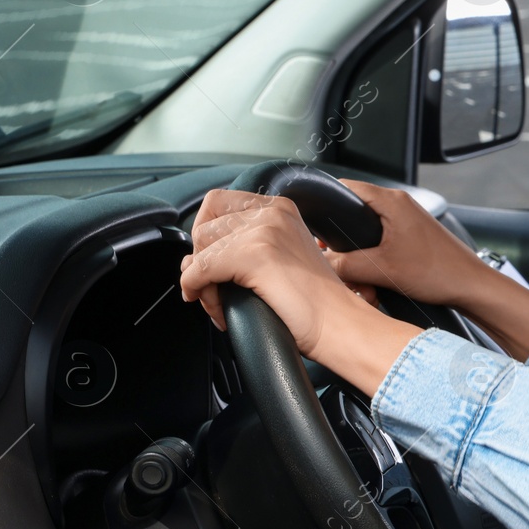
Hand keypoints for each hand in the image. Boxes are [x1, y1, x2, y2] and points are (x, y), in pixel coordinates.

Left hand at [180, 189, 416, 394]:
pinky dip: (198, 290)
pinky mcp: (254, 255)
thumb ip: (244, 248)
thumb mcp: (281, 259)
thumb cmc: (315, 304)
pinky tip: (216, 309)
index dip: (207, 235)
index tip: (211, 264)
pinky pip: (200, 270)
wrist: (340, 325)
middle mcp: (272, 213)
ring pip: (200, 249)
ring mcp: (264, 231)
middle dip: (200, 263)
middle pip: (205, 226)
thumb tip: (189, 261)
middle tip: (215, 292)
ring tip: (222, 305)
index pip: (218, 203)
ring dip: (201, 282)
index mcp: (280, 209)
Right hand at [322, 179, 492, 306]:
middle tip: (334, 260)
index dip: (327, 205)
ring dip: (359, 256)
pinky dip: (374, 260)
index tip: (314, 227)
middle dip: (341, 240)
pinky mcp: (412, 235)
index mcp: (392, 201)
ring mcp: (407, 219)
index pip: (346, 188)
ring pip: (367, 232)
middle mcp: (400, 204)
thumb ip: (345, 265)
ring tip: (359, 278)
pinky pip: (382, 242)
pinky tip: (373, 280)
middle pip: (354, 213)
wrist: (470, 286)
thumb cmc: (438, 272)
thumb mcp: (382, 270)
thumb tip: (321, 262)